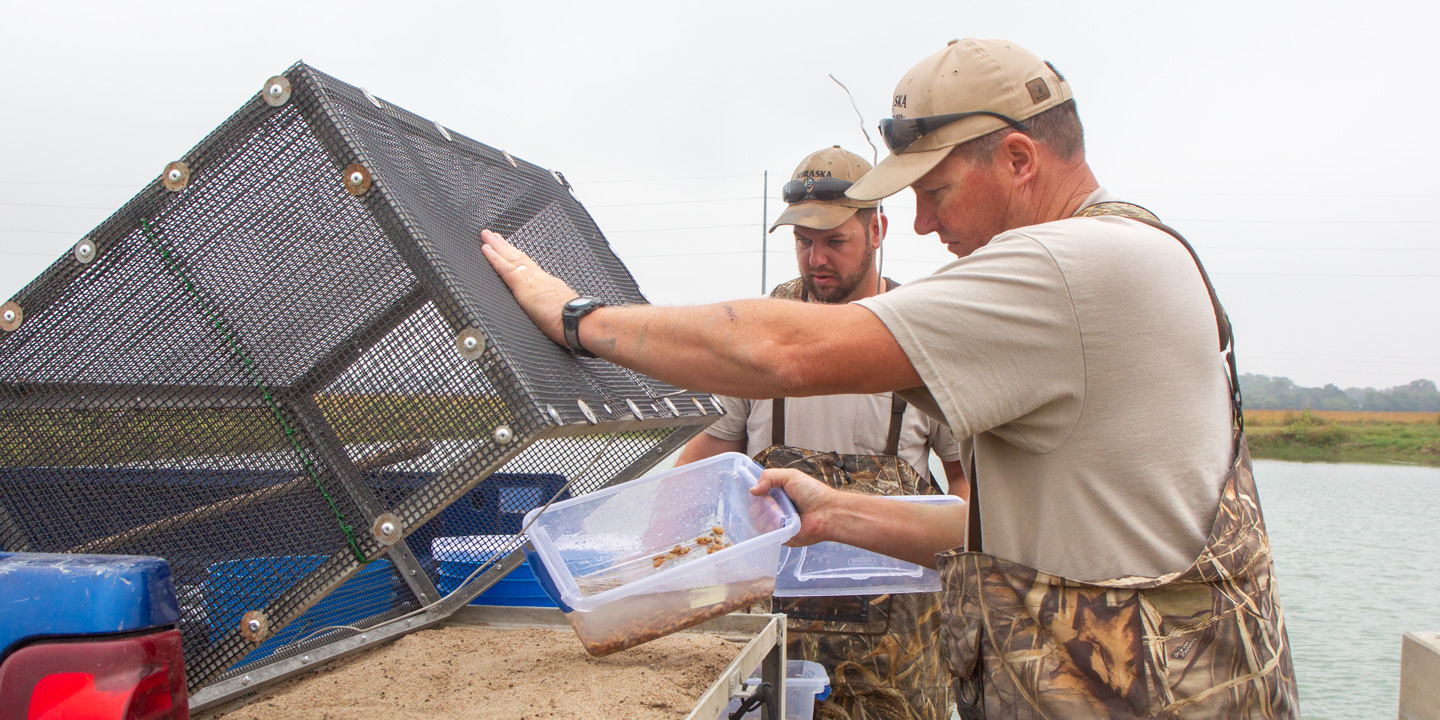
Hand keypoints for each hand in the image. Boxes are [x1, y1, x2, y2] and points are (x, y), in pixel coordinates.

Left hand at [479, 229, 577, 345]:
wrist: (579, 321)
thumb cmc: (575, 321)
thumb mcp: (565, 309)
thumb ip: (558, 306)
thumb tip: (558, 312)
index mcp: (549, 284)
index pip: (530, 267)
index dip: (519, 257)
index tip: (512, 249)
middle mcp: (539, 278)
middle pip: (519, 257)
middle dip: (506, 246)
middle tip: (494, 235)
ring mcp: (531, 280)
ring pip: (510, 257)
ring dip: (497, 245)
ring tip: (487, 236)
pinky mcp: (523, 286)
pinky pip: (505, 268)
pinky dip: (494, 258)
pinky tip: (485, 249)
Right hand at [750, 468, 837, 546]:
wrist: (828, 513)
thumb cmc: (813, 493)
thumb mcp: (791, 476)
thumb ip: (769, 476)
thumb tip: (752, 490)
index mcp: (777, 496)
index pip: (756, 496)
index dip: (756, 494)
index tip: (761, 491)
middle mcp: (775, 510)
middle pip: (754, 509)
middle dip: (761, 505)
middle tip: (774, 502)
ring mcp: (777, 525)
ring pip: (757, 522)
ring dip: (766, 515)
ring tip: (781, 512)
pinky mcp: (780, 537)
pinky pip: (766, 534)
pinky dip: (771, 526)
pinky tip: (781, 521)